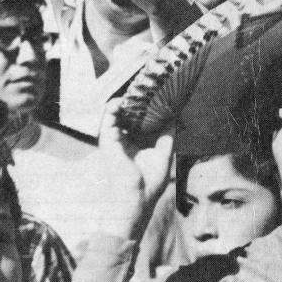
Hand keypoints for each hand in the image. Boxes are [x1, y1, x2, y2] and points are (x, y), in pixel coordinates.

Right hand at [86, 100, 174, 241]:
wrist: (136, 196)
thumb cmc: (150, 181)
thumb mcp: (164, 153)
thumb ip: (168, 134)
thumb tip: (174, 115)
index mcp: (138, 143)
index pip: (142, 119)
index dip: (148, 106)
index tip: (158, 93)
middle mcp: (125, 138)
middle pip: (130, 113)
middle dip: (139, 99)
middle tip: (149, 85)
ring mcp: (115, 137)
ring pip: (119, 112)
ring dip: (127, 99)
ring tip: (138, 88)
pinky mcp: (107, 138)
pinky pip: (108, 116)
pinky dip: (115, 105)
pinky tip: (126, 99)